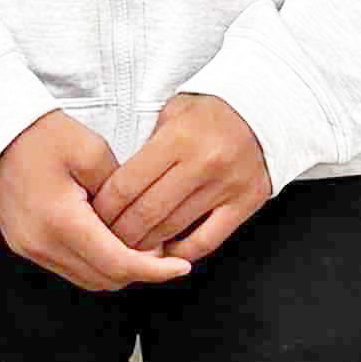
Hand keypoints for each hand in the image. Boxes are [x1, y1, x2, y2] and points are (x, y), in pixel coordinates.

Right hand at [0, 109, 187, 292]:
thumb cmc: (41, 135)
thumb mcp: (91, 150)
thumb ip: (121, 192)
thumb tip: (142, 222)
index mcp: (62, 222)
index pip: (118, 264)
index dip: (155, 270)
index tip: (181, 267)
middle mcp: (43, 245)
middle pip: (105, 279)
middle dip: (140, 271)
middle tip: (165, 250)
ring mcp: (30, 249)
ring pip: (88, 278)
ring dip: (118, 269)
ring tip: (142, 246)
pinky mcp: (25, 245)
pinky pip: (69, 267)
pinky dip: (96, 262)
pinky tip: (112, 241)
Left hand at [95, 91, 271, 265]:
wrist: (267, 108)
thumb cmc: (212, 111)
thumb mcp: (173, 113)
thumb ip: (147, 148)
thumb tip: (117, 185)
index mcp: (178, 139)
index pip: (127, 185)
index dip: (104, 207)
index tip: (93, 216)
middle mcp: (202, 164)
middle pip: (145, 213)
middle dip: (118, 232)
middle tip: (106, 238)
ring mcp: (225, 187)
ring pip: (172, 230)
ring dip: (145, 244)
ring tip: (129, 247)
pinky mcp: (245, 203)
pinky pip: (207, 241)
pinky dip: (181, 253)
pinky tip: (166, 253)